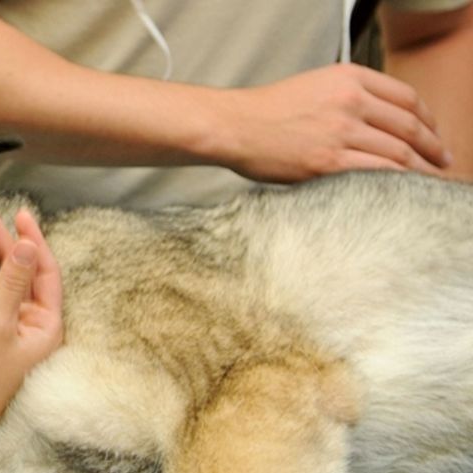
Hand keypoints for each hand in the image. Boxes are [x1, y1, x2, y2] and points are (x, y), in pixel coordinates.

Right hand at [0, 197, 63, 453]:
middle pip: (25, 271)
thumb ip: (10, 283)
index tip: (16, 213)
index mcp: (48, 327)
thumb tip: (26, 244)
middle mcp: (36, 327)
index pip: (46, 271)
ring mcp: (16, 332)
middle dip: (5, 239)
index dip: (32, 240)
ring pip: (11, 280)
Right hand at [216, 63, 450, 181]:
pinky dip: (397, 182)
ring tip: (429, 181)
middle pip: (409, 126)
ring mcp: (340, 132)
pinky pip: (377, 173)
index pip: (406, 97)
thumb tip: (380, 123)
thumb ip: (349, 96)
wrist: (232, 126)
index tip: (434, 133)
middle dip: (433, 147)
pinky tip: (404, 190)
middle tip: (443, 161)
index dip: (428, 118)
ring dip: (420, 169)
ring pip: (398, 152)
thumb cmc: (266, 112)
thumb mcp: (314, 86)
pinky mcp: (328, 162)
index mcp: (349, 78)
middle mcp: (350, 101)